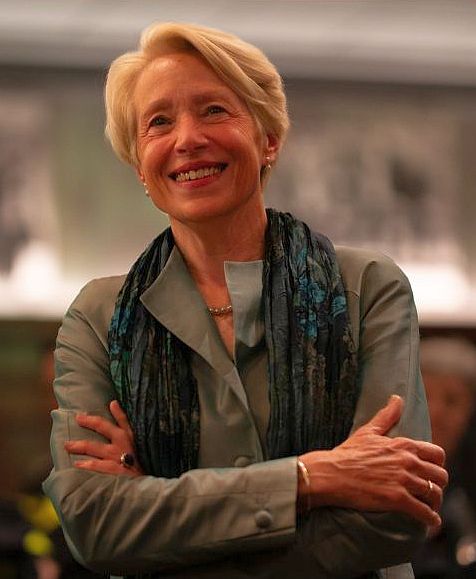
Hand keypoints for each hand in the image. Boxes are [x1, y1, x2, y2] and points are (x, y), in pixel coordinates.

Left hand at [64, 400, 142, 476]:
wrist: (144, 488)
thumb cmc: (138, 466)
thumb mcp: (137, 444)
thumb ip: (124, 425)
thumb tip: (114, 403)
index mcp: (130, 437)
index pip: (122, 419)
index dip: (114, 410)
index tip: (106, 404)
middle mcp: (123, 444)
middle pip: (103, 426)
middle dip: (89, 421)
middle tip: (78, 418)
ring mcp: (118, 457)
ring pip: (95, 447)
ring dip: (80, 445)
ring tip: (67, 446)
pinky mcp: (115, 472)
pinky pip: (98, 466)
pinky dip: (87, 465)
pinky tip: (77, 465)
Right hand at [298, 395, 447, 527]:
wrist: (330, 474)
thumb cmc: (347, 453)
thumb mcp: (368, 432)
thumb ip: (386, 416)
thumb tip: (397, 398)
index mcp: (403, 445)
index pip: (437, 454)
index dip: (436, 465)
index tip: (430, 472)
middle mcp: (407, 461)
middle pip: (441, 476)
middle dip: (438, 485)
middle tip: (430, 491)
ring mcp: (403, 480)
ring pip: (435, 494)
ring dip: (435, 503)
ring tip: (430, 508)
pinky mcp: (397, 499)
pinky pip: (424, 512)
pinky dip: (431, 519)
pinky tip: (430, 522)